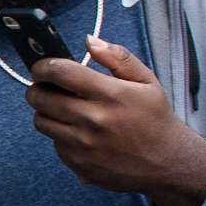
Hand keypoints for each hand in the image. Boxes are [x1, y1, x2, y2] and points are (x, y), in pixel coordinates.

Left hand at [26, 39, 205, 205]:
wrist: (168, 164)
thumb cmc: (156, 119)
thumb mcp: (146, 81)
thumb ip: (117, 57)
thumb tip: (89, 40)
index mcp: (109, 95)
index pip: (60, 72)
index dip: (43, 66)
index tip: (41, 67)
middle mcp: (93, 120)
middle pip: (41, 98)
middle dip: (37, 88)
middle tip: (44, 87)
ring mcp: (84, 146)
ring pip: (41, 122)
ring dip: (46, 112)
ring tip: (62, 109)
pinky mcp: (80, 165)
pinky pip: (55, 144)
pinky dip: (60, 136)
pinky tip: (79, 133)